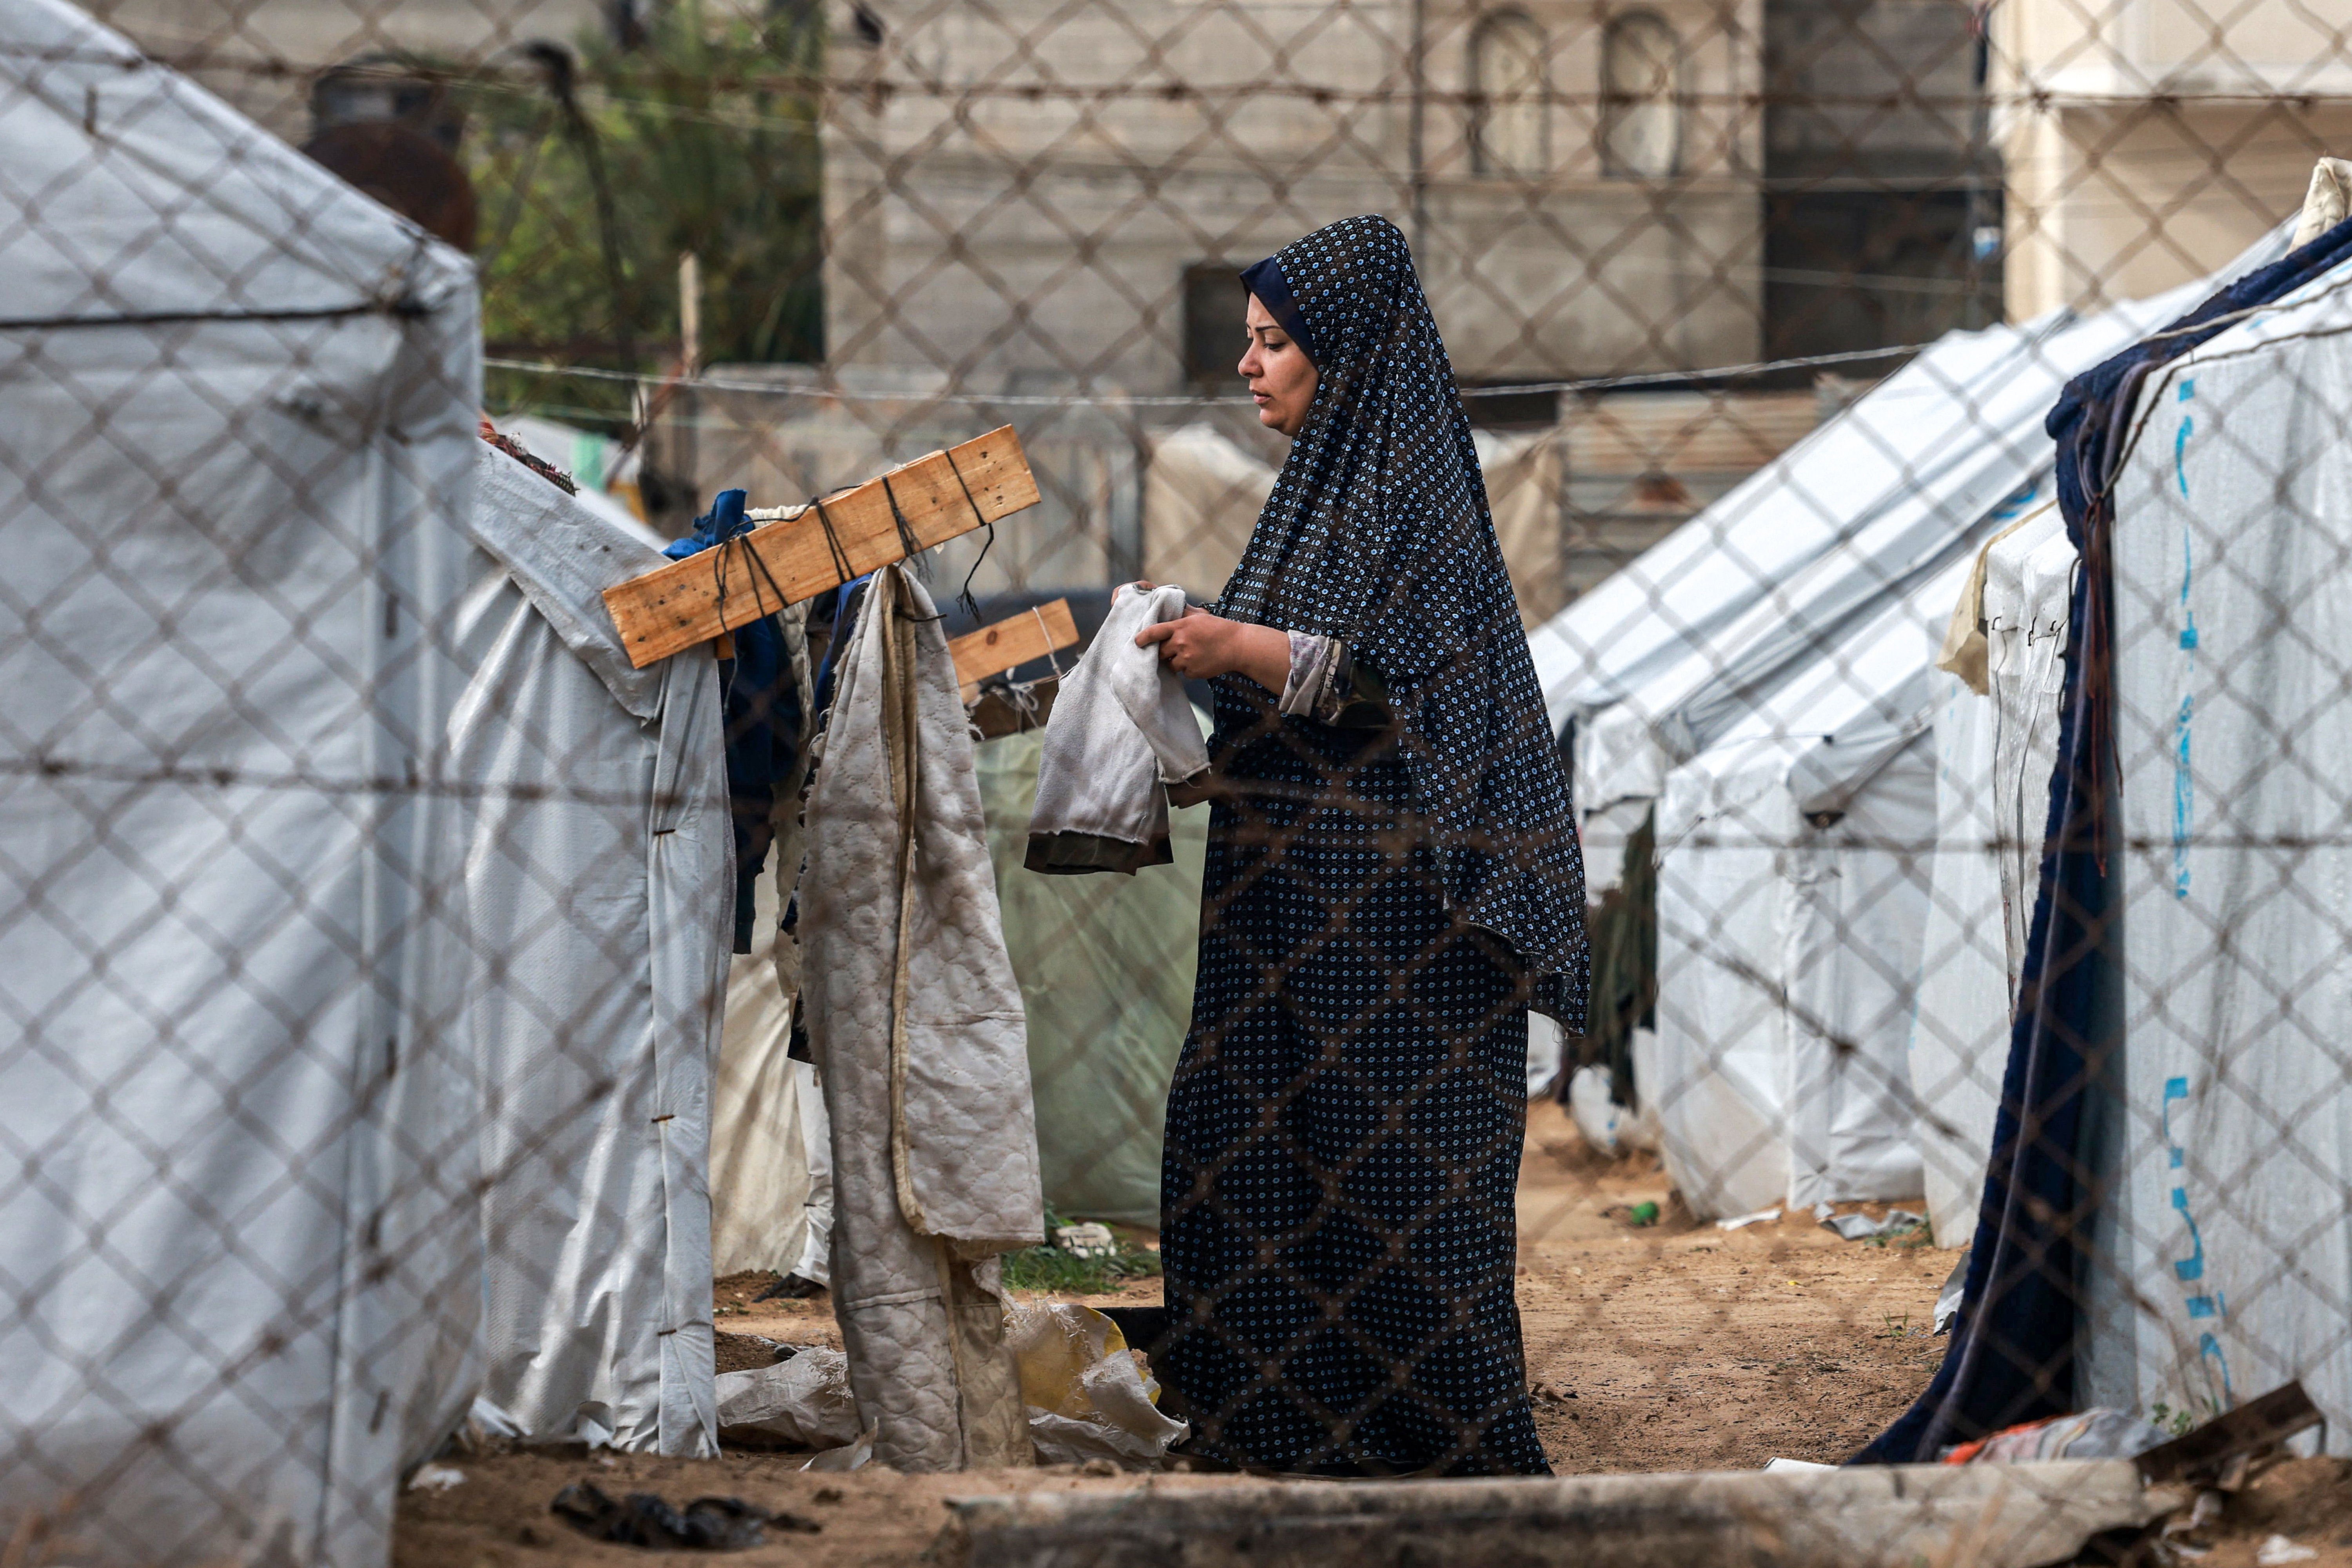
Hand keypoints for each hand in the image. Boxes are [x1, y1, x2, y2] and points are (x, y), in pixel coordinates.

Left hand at [1135, 605, 1289, 687]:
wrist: (1238, 646)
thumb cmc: (1219, 629)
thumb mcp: (1200, 616)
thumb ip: (1182, 614)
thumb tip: (1169, 607)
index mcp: (1180, 627)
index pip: (1155, 632)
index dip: (1143, 638)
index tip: (1137, 642)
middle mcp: (1180, 643)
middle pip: (1161, 651)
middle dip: (1164, 652)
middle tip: (1175, 648)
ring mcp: (1186, 659)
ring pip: (1171, 664)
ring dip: (1176, 661)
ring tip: (1191, 654)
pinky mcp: (1193, 672)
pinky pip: (1183, 673)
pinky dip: (1189, 669)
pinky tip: (1200, 661)